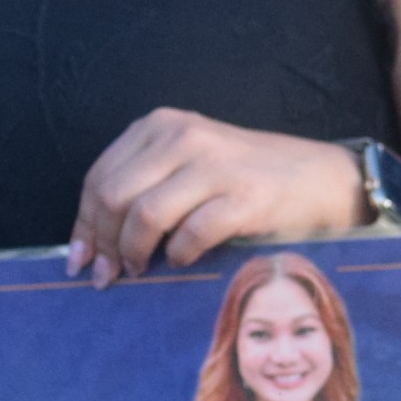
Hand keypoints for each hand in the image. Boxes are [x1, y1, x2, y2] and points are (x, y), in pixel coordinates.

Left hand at [67, 109, 363, 282]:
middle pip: (113, 196)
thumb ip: (142, 189)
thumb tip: (92, 245)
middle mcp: (183, 137)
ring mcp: (214, 165)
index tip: (80, 259)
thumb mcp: (187, 165)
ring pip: (144, 215)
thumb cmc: (246, 178)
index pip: (100, 177)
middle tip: (109, 274)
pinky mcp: (244, 197)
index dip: (84, 224)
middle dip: (103, 243)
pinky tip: (184, 260)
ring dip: (134, 252)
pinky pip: (190, 234)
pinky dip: (179, 255)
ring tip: (141, 270)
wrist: (320, 179)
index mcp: (161, 127)